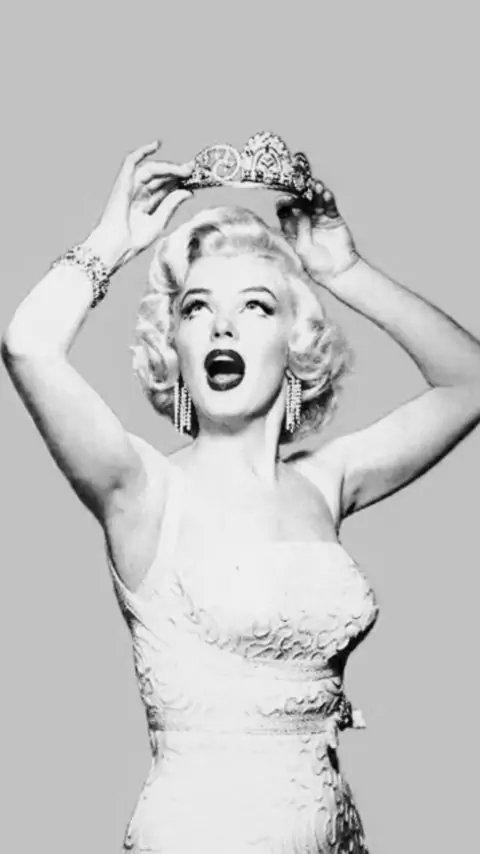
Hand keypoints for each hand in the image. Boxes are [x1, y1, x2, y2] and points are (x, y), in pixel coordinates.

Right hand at [88, 140, 193, 269]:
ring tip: (184, 169)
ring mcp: (130, 187)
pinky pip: (131, 162)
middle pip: (160, 177)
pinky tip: (156, 145)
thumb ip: (171, 205)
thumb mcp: (159, 221)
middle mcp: (138, 194)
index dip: (179, 181)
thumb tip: (188, 192)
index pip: (165, 188)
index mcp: (146, 205)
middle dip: (176, 172)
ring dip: (168, 167)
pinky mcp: (123, 183)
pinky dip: (142, 151)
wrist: (117, 246)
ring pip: (151, 170)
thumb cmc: (133, 240)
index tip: (194, 177)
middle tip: (192, 169)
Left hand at [276, 180, 359, 286]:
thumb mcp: (302, 249)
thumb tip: (299, 210)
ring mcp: (319, 219)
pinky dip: (328, 199)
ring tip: (316, 185)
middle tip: (300, 186)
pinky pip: (330, 206)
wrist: (338, 272)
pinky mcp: (333, 218)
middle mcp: (304, 222)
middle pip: (300, 203)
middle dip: (300, 194)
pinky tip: (326, 193)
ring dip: (315, 192)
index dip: (284, 204)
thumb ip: (300, 229)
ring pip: (315, 201)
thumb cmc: (317, 265)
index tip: (285, 198)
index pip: (285, 213)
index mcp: (292, 230)